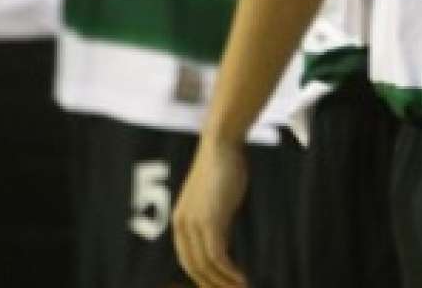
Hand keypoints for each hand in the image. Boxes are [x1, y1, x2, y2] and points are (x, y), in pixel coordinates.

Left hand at [172, 137, 248, 287]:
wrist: (221, 146)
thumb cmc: (223, 169)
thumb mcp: (215, 201)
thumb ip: (214, 223)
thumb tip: (222, 244)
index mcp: (180, 223)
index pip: (189, 262)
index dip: (205, 279)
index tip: (222, 286)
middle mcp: (182, 227)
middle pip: (195, 269)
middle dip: (213, 285)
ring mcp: (194, 225)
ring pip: (206, 265)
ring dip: (224, 282)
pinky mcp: (209, 221)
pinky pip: (217, 256)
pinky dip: (229, 271)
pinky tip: (241, 278)